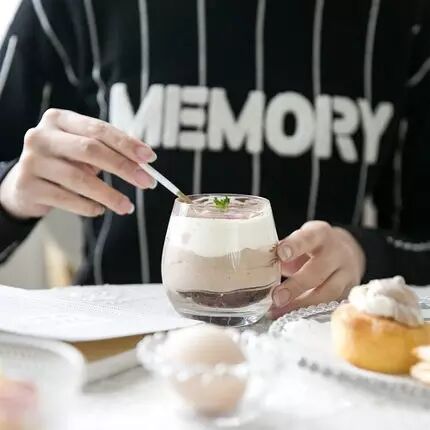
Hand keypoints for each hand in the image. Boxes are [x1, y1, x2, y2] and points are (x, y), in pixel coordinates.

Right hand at [0, 109, 156, 218]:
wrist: (25, 184)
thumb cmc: (63, 163)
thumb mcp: (82, 150)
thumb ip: (109, 150)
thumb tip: (144, 161)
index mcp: (59, 120)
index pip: (99, 129)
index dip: (127, 144)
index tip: (150, 158)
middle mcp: (42, 136)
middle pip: (90, 150)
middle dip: (124, 167)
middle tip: (147, 182)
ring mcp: (32, 161)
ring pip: (79, 178)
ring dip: (109, 194)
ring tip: (127, 206)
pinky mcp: (28, 186)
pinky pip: (66, 199)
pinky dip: (88, 206)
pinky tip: (100, 210)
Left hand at [269, 221, 364, 318]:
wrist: (344, 253)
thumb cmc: (312, 247)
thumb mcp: (299, 240)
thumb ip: (282, 252)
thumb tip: (259, 266)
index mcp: (320, 234)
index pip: (308, 238)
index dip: (295, 246)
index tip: (281, 254)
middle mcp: (337, 252)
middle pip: (319, 270)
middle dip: (296, 286)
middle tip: (276, 297)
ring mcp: (346, 273)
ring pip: (328, 292)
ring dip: (301, 304)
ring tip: (279, 311)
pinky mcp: (349, 292)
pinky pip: (331, 305)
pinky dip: (310, 312)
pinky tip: (292, 316)